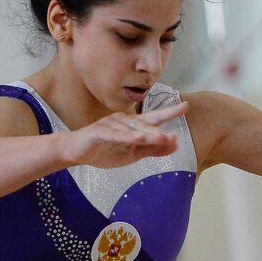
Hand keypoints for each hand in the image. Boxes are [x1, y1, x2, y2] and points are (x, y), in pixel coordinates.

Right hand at [58, 101, 187, 167]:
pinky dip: (125, 136)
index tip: (185, 106)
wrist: (76, 152)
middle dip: (159, 131)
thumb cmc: (105, 150)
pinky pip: (114, 134)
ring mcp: (111, 125)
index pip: (154, 118)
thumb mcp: (132, 154)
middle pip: (145, 125)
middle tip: (172, 137)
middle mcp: (123, 121)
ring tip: (159, 138)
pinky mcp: (99, 132)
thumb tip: (175, 145)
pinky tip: (136, 138)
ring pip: (131, 130)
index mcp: (133, 126)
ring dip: (146, 134)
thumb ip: (153, 149)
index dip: (169, 113)